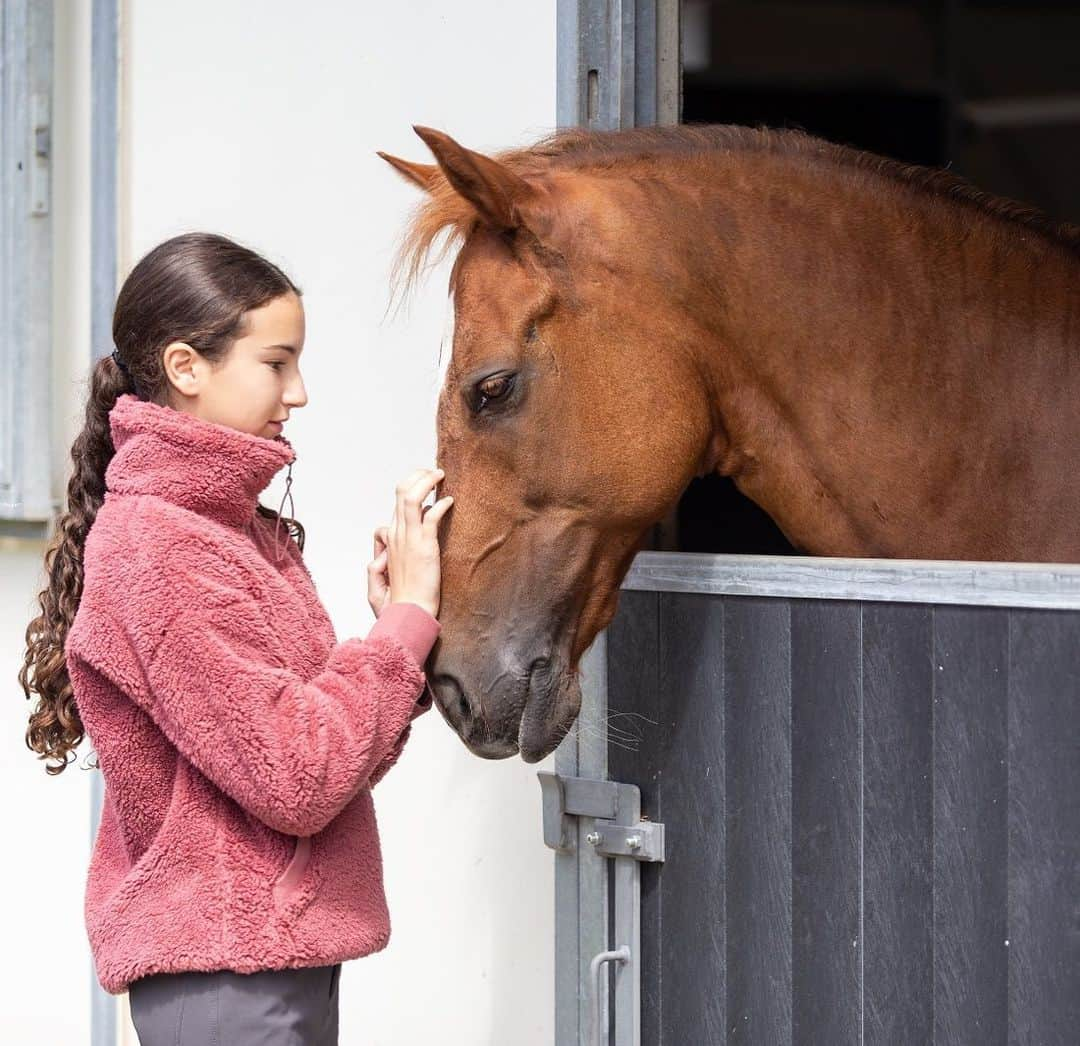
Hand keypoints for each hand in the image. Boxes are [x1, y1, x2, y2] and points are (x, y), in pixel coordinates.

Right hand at [366, 467, 453, 619]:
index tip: (426, 489)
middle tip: (432, 472)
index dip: (410, 492)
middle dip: (417, 476)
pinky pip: (430, 515)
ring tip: (440, 475)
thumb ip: (379, 561)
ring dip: (426, 481)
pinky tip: (449, 501)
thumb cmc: (399, 601)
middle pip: (401, 493)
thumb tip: (379, 548)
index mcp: (389, 541)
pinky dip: (440, 503)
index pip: (395, 506)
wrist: (408, 614)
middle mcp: (396, 535)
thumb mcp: (381, 579)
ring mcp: (409, 539)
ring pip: (411, 497)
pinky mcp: (424, 546)